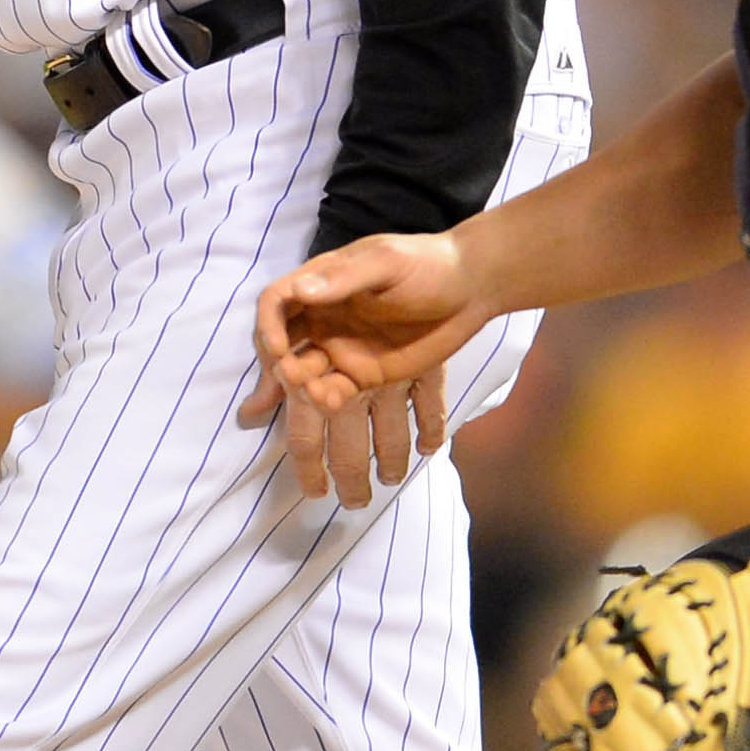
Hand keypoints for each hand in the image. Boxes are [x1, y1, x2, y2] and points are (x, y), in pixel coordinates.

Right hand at [240, 229, 492, 507]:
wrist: (477, 273)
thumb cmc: (423, 260)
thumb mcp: (382, 261)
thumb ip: (343, 279)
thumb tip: (300, 293)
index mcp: (321, 308)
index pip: (278, 332)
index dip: (271, 358)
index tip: (282, 381)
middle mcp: (336, 344)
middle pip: (308, 400)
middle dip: (310, 450)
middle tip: (317, 489)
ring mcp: (370, 367)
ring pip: (358, 421)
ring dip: (365, 459)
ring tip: (372, 490)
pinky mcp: (407, 379)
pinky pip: (411, 411)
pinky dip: (423, 430)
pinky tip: (431, 449)